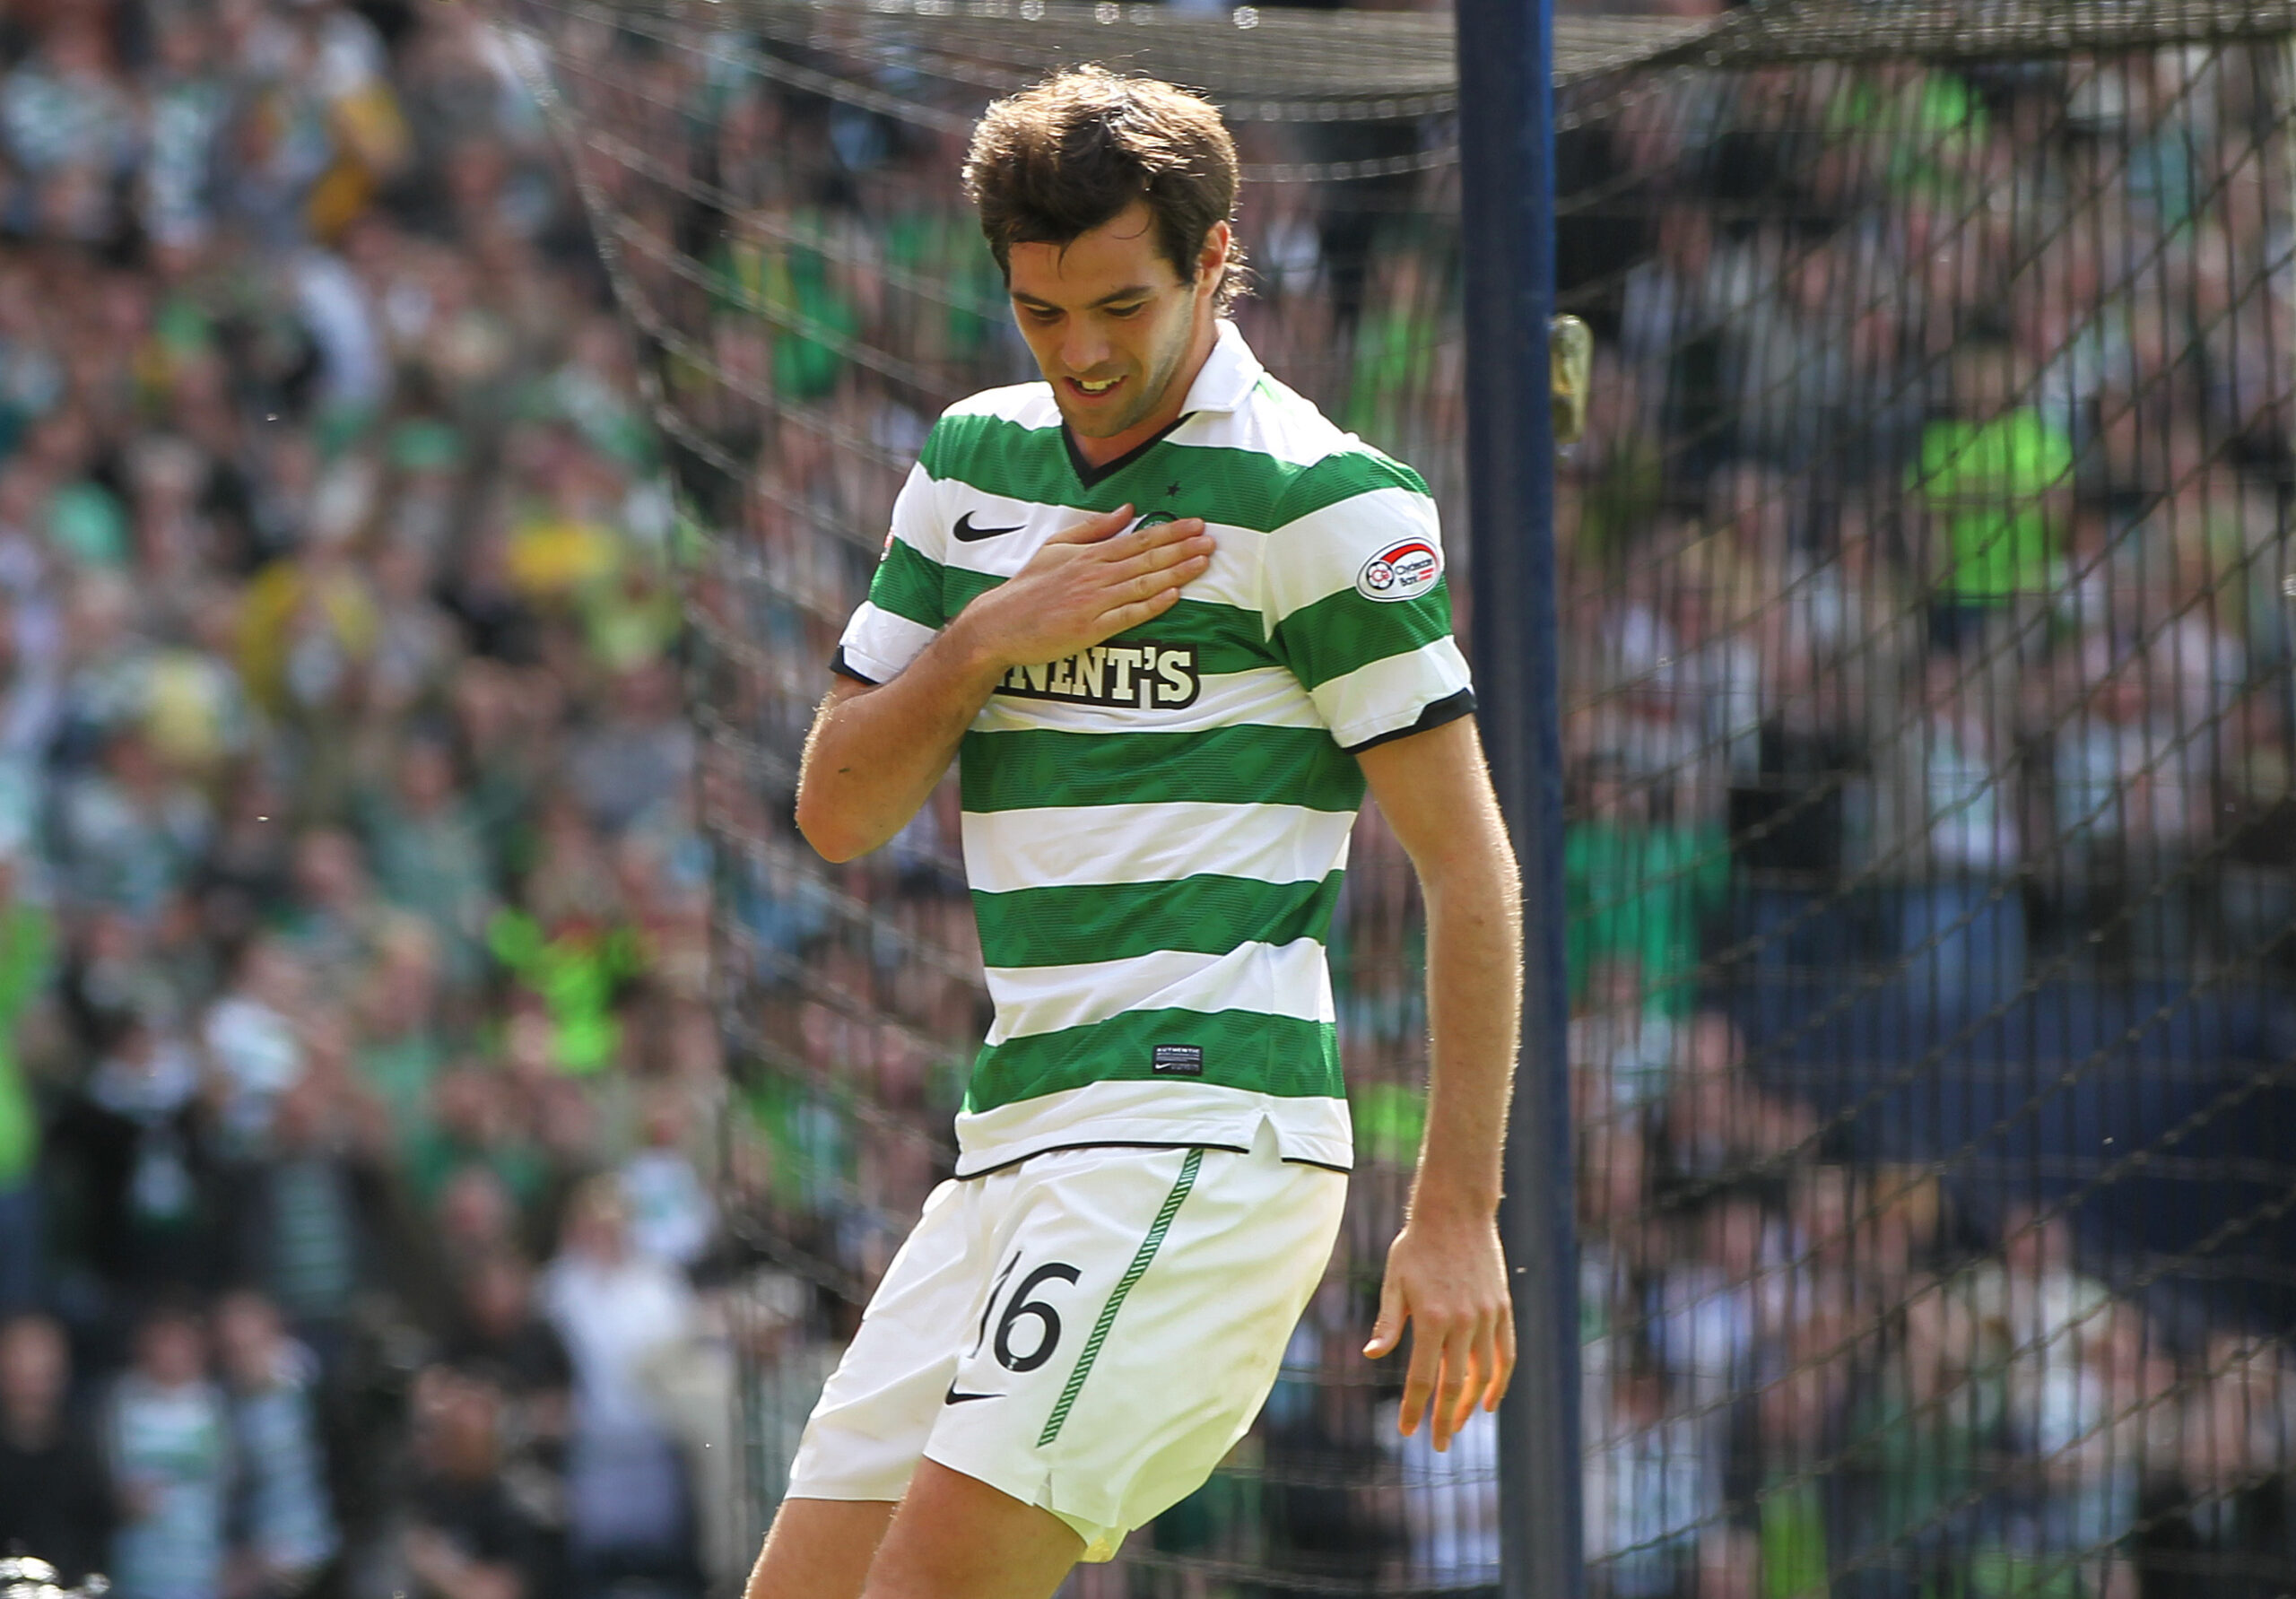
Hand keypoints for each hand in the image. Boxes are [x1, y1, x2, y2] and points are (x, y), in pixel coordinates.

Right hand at [958, 505, 1213, 670]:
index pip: (1138, 539)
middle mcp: (1095, 575)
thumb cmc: (1030, 586)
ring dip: (1177, 572)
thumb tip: (1127, 509)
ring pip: (1143, 584)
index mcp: (1088, 554)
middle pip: (1147, 559)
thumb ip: (1093, 528)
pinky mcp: (1091, 629)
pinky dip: (1152, 605)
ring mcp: (1094, 603)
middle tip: (1212, 540)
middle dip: (1183, 548)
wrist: (1000, 624)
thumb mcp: (1056, 547)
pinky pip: (1128, 615)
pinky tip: (1174, 596)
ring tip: (1203, 562)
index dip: (1170, 532)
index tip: (1195, 524)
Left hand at [1364, 1207, 1514, 1450]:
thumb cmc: (1417, 1246)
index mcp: (1431, 1318)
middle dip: (1446, 1419)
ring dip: (1472, 1404)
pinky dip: (1500, 1381)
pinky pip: (1506, 1354)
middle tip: (1440, 1444)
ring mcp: (1488, 1316)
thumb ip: (1388, 1321)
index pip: (1423, 1378)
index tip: (1408, 1430)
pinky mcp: (1503, 1309)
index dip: (1415, 1408)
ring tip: (1460, 1422)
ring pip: (1484, 1374)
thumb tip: (1372, 1355)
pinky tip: (1491, 1400)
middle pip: (1456, 1385)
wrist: (1457, 1212)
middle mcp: (1463, 1322)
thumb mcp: (1394, 1280)